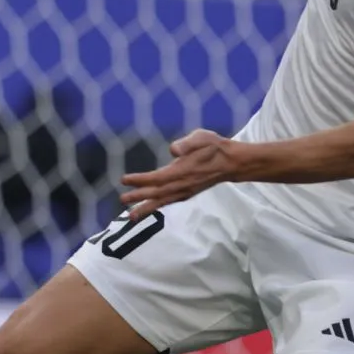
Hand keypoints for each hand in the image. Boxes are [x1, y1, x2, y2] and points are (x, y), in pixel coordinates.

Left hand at [120, 128, 234, 218]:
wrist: (231, 162)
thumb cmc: (214, 147)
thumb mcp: (203, 137)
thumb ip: (188, 143)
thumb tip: (173, 150)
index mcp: (184, 170)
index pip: (158, 177)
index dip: (141, 180)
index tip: (125, 180)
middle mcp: (183, 184)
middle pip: (157, 193)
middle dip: (139, 197)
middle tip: (122, 199)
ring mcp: (186, 191)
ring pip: (162, 201)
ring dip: (146, 208)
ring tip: (130, 216)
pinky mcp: (187, 193)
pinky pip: (169, 202)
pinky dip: (157, 207)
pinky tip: (147, 210)